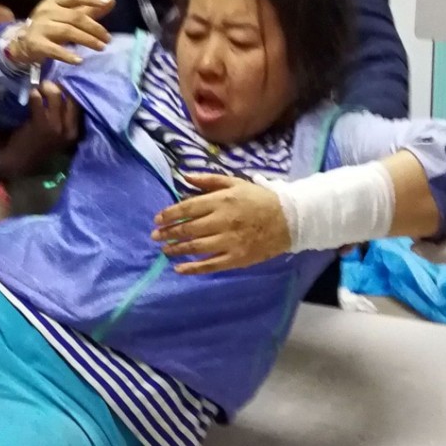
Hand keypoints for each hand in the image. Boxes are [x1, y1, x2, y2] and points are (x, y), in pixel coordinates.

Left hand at [0, 81, 80, 180]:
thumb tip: (65, 95)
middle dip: (62, 87)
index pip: (80, 106)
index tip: (65, 84)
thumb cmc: (37, 148)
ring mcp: (55, 126)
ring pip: (56, 97)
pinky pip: (38, 100)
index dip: (73, 92)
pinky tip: (32, 95)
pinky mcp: (40, 123)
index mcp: (75, 133)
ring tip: (41, 87)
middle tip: (51, 83)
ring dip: (47, 88)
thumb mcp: (58, 137)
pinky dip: (34, 95)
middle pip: (72, 99)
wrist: (18, 162)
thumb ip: (64, 119)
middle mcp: (69, 130)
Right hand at [6, 0, 114, 64]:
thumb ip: (89, 10)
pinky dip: (67, 55)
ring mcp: (40, 27)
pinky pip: (54, 49)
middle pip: (75, 17)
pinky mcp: (36, 44)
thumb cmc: (49, 27)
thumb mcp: (67, 16)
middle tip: (107, 39)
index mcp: (54, 1)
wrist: (20, 44)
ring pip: (67, 31)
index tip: (106, 2)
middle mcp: (46, 11)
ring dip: (87, 40)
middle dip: (94, 28)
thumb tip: (111, 0)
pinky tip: (79, 60)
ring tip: (100, 48)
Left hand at [151, 173, 291, 274]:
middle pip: (188, 228)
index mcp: (221, 201)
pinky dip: (193, 268)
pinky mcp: (237, 258)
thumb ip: (208, 180)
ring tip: (165, 250)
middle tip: (155, 236)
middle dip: (168, 233)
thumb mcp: (235, 182)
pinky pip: (211, 265)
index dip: (169, 214)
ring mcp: (230, 242)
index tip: (157, 219)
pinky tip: (179, 269)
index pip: (187, 208)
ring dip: (177, 249)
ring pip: (196, 247)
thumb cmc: (259, 199)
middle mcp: (222, 221)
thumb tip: (183, 176)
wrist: (290, 219)